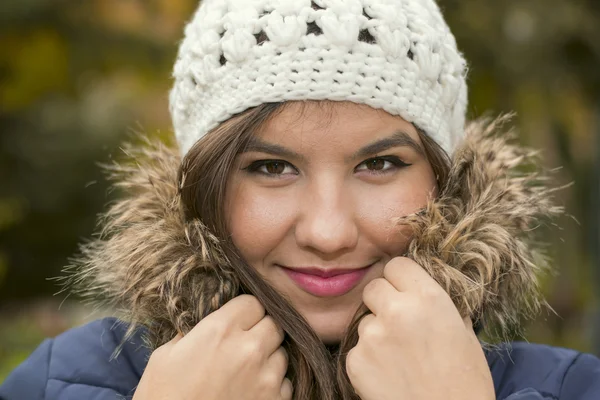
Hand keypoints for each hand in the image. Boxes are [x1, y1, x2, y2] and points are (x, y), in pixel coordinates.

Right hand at [133, 295, 291, 399]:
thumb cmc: (162, 398)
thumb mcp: (165, 356)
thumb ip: (192, 332)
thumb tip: (202, 323)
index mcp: (220, 330)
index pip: (252, 302)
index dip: (244, 310)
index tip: (237, 319)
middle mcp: (249, 349)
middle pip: (273, 323)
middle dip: (261, 329)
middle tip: (244, 342)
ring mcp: (265, 377)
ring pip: (282, 352)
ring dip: (269, 356)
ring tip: (247, 369)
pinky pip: (285, 382)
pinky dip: (274, 384)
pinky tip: (252, 389)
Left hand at [346, 257, 494, 399]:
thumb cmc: (465, 382)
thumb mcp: (464, 333)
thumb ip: (441, 304)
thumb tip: (423, 287)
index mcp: (428, 298)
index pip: (397, 265)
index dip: (401, 278)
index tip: (405, 291)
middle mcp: (396, 311)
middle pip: (375, 287)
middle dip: (384, 300)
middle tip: (399, 322)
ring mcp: (372, 336)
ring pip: (365, 319)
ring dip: (377, 331)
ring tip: (400, 357)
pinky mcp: (355, 361)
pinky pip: (357, 347)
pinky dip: (369, 357)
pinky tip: (389, 373)